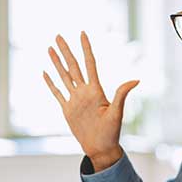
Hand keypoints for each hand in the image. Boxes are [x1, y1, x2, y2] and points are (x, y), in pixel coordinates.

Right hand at [42, 31, 138, 171]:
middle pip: (72, 66)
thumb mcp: (117, 113)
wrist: (101, 148)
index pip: (89, 64)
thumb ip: (121, 94)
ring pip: (63, 76)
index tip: (82, 34)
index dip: (86, 49)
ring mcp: (74, 100)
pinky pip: (57, 93)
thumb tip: (136, 80)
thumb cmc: (111, 132)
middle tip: (58, 36)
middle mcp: (84, 92)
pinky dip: (51, 83)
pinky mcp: (67, 109)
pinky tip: (45, 73)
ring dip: (56, 62)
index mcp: (95, 90)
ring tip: (50, 48)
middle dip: (65, 51)